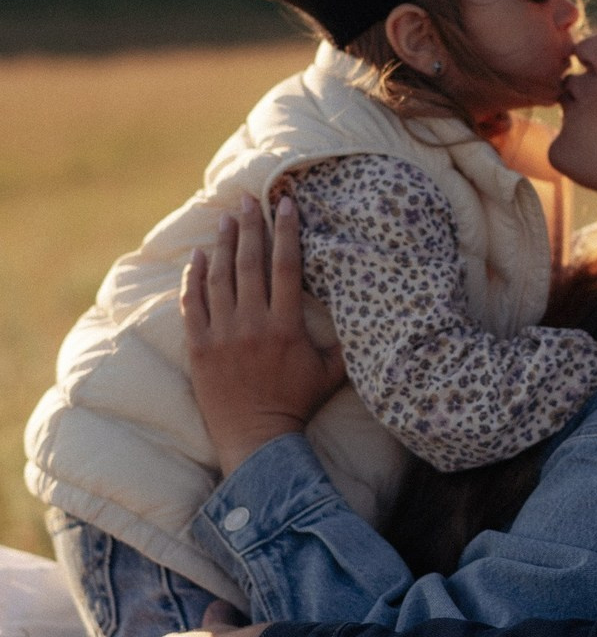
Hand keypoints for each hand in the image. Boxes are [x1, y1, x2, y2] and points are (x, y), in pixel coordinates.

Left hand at [181, 196, 345, 473]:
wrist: (256, 438)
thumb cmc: (298, 404)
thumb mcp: (332, 373)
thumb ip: (344, 342)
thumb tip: (362, 315)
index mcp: (286, 326)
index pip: (287, 267)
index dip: (286, 232)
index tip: (285, 204)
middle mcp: (252, 324)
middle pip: (250, 263)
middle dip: (250, 226)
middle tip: (248, 198)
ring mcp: (222, 334)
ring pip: (220, 278)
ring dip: (222, 244)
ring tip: (225, 218)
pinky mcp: (199, 347)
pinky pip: (193, 304)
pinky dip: (195, 277)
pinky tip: (198, 257)